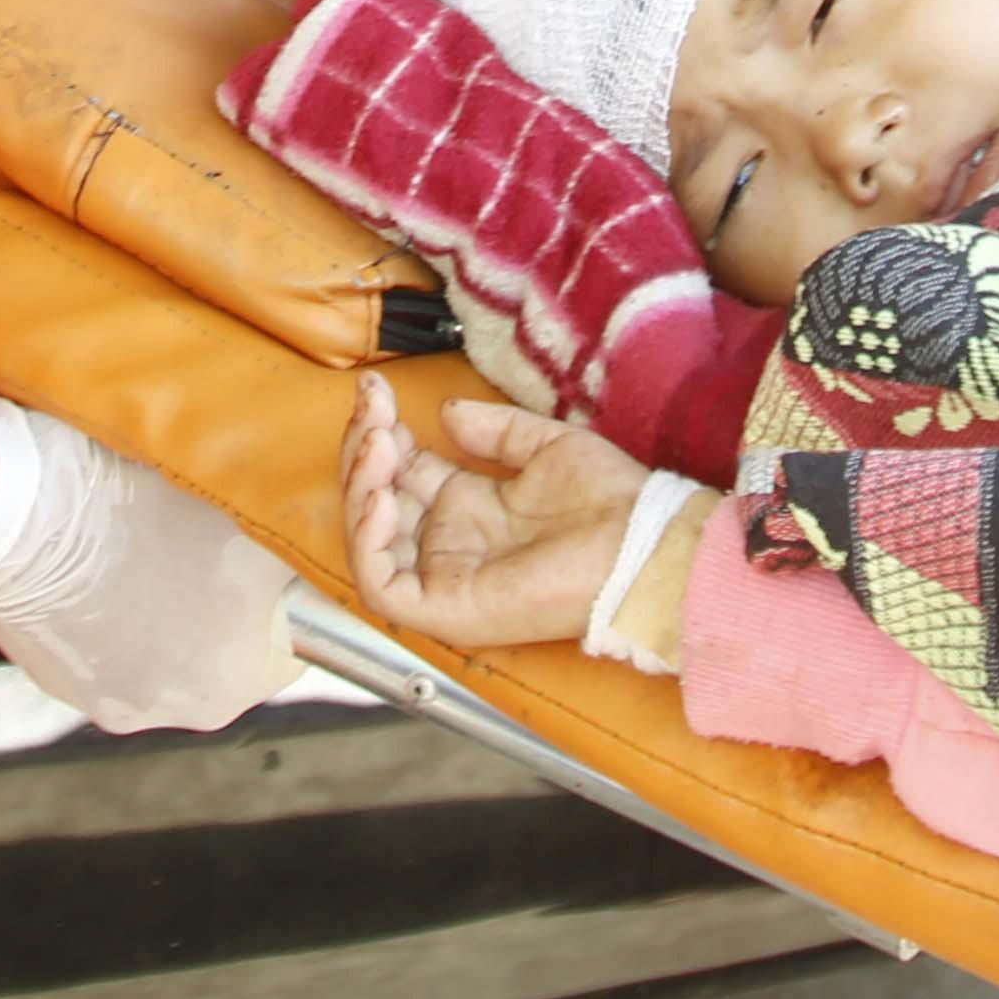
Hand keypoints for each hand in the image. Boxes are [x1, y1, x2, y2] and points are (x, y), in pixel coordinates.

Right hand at [0, 392, 294, 731]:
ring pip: (173, 657)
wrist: (10, 511)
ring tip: (148, 553)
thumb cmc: (127, 496)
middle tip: (207, 548)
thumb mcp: (232, 507)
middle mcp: (186, 705)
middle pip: (233, 657)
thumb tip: (314, 547)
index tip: (274, 564)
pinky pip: (117, 658)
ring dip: (170, 616)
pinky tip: (104, 573)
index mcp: (239, 670)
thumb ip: (283, 544)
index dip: (290, 597)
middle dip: (227, 609)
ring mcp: (122, 704)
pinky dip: (118, 623)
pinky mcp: (71, 690)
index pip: (300, 645)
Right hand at [340, 373, 647, 650]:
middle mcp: (450, 544)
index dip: (381, 430)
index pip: (402, 471)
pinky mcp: (445, 609)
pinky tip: (384, 495)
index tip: (375, 388)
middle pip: (376, 500)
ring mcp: (444, 579)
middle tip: (372, 408)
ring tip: (377, 441)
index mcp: (471, 509)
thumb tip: (448, 411)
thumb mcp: (545, 447)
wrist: (639, 544)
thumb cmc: (609, 503)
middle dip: (362, 449)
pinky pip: (383, 587)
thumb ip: (496, 431)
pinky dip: (369, 542)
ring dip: (360, 487)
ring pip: (369, 541)